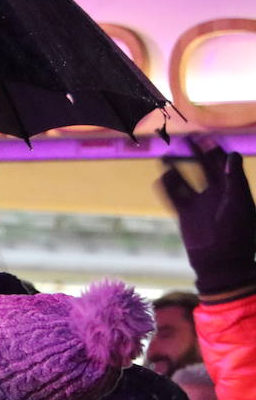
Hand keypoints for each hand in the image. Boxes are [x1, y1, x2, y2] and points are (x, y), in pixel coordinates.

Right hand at [158, 137, 255, 295]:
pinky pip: (173, 197)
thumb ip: (235, 180)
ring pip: (185, 180)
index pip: (223, 164)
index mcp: (232, 189)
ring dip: (175, 168)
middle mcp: (215, 193)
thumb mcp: (238, 204)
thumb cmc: (237, 234)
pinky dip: (167, 188)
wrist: (221, 262)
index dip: (216, 150)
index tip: (207, 137)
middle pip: (203, 167)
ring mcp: (199, 204)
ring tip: (164, 156)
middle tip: (185, 138)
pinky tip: (161, 178)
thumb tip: (232, 154)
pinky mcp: (185, 215)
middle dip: (195, 153)